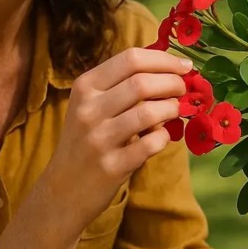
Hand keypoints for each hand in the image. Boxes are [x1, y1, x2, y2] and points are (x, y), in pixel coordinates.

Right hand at [46, 47, 190, 224]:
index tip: (184, 66)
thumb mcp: (91, 106)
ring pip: (148, 112)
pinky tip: (161, 137)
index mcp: (85, 87)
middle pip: (142, 82)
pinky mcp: (112, 166)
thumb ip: (122, 85)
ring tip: (175, 111)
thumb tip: (171, 67)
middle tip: (182, 90)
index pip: (130, 59)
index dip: (164, 60)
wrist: (63, 190)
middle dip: (173, 83)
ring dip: (171, 109)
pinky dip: (164, 137)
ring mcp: (99, 139)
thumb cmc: (85, 141)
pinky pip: (151, 144)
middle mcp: (88, 110)